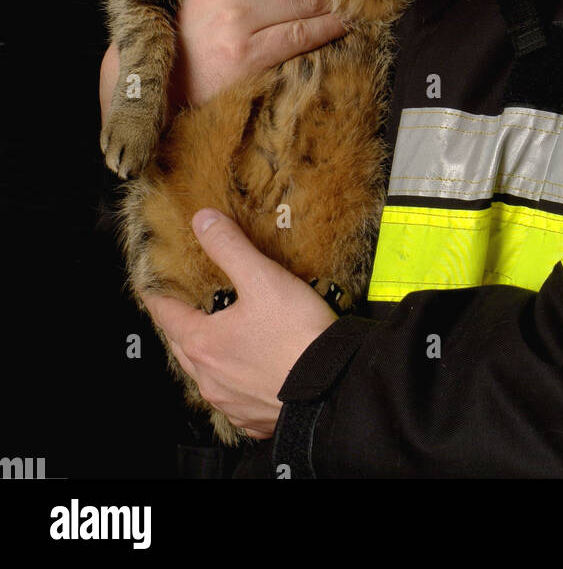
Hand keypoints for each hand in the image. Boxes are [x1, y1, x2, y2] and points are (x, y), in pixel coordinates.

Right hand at [99, 0, 346, 126]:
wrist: (154, 91)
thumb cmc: (190, 48)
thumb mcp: (210, 4)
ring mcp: (237, 24)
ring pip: (307, 3)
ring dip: (339, 4)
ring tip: (360, 4)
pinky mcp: (247, 56)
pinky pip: (302, 34)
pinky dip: (331, 28)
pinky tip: (346, 26)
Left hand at [141, 209, 337, 438]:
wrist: (333, 387)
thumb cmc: (297, 337)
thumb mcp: (262, 278)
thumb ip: (230, 247)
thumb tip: (203, 221)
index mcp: (204, 343)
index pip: (167, 317)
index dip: (158, 300)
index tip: (152, 292)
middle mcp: (210, 378)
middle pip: (182, 348)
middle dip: (181, 328)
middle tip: (183, 312)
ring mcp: (230, 402)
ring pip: (206, 376)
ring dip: (207, 357)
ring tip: (219, 340)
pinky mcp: (253, 418)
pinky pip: (232, 399)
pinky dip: (233, 382)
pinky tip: (247, 372)